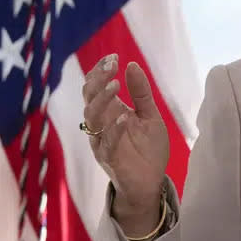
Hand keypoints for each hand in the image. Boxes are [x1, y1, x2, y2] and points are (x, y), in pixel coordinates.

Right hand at [82, 54, 169, 229]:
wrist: (150, 183)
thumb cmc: (147, 149)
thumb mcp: (149, 115)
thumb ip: (141, 93)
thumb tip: (132, 64)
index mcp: (109, 112)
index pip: (95, 88)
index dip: (99, 72)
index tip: (113, 57)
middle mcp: (101, 125)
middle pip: (89, 99)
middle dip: (98, 80)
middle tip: (111, 65)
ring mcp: (102, 142)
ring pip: (92, 119)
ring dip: (103, 101)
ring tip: (116, 85)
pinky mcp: (110, 159)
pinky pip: (107, 144)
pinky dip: (114, 130)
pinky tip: (125, 118)